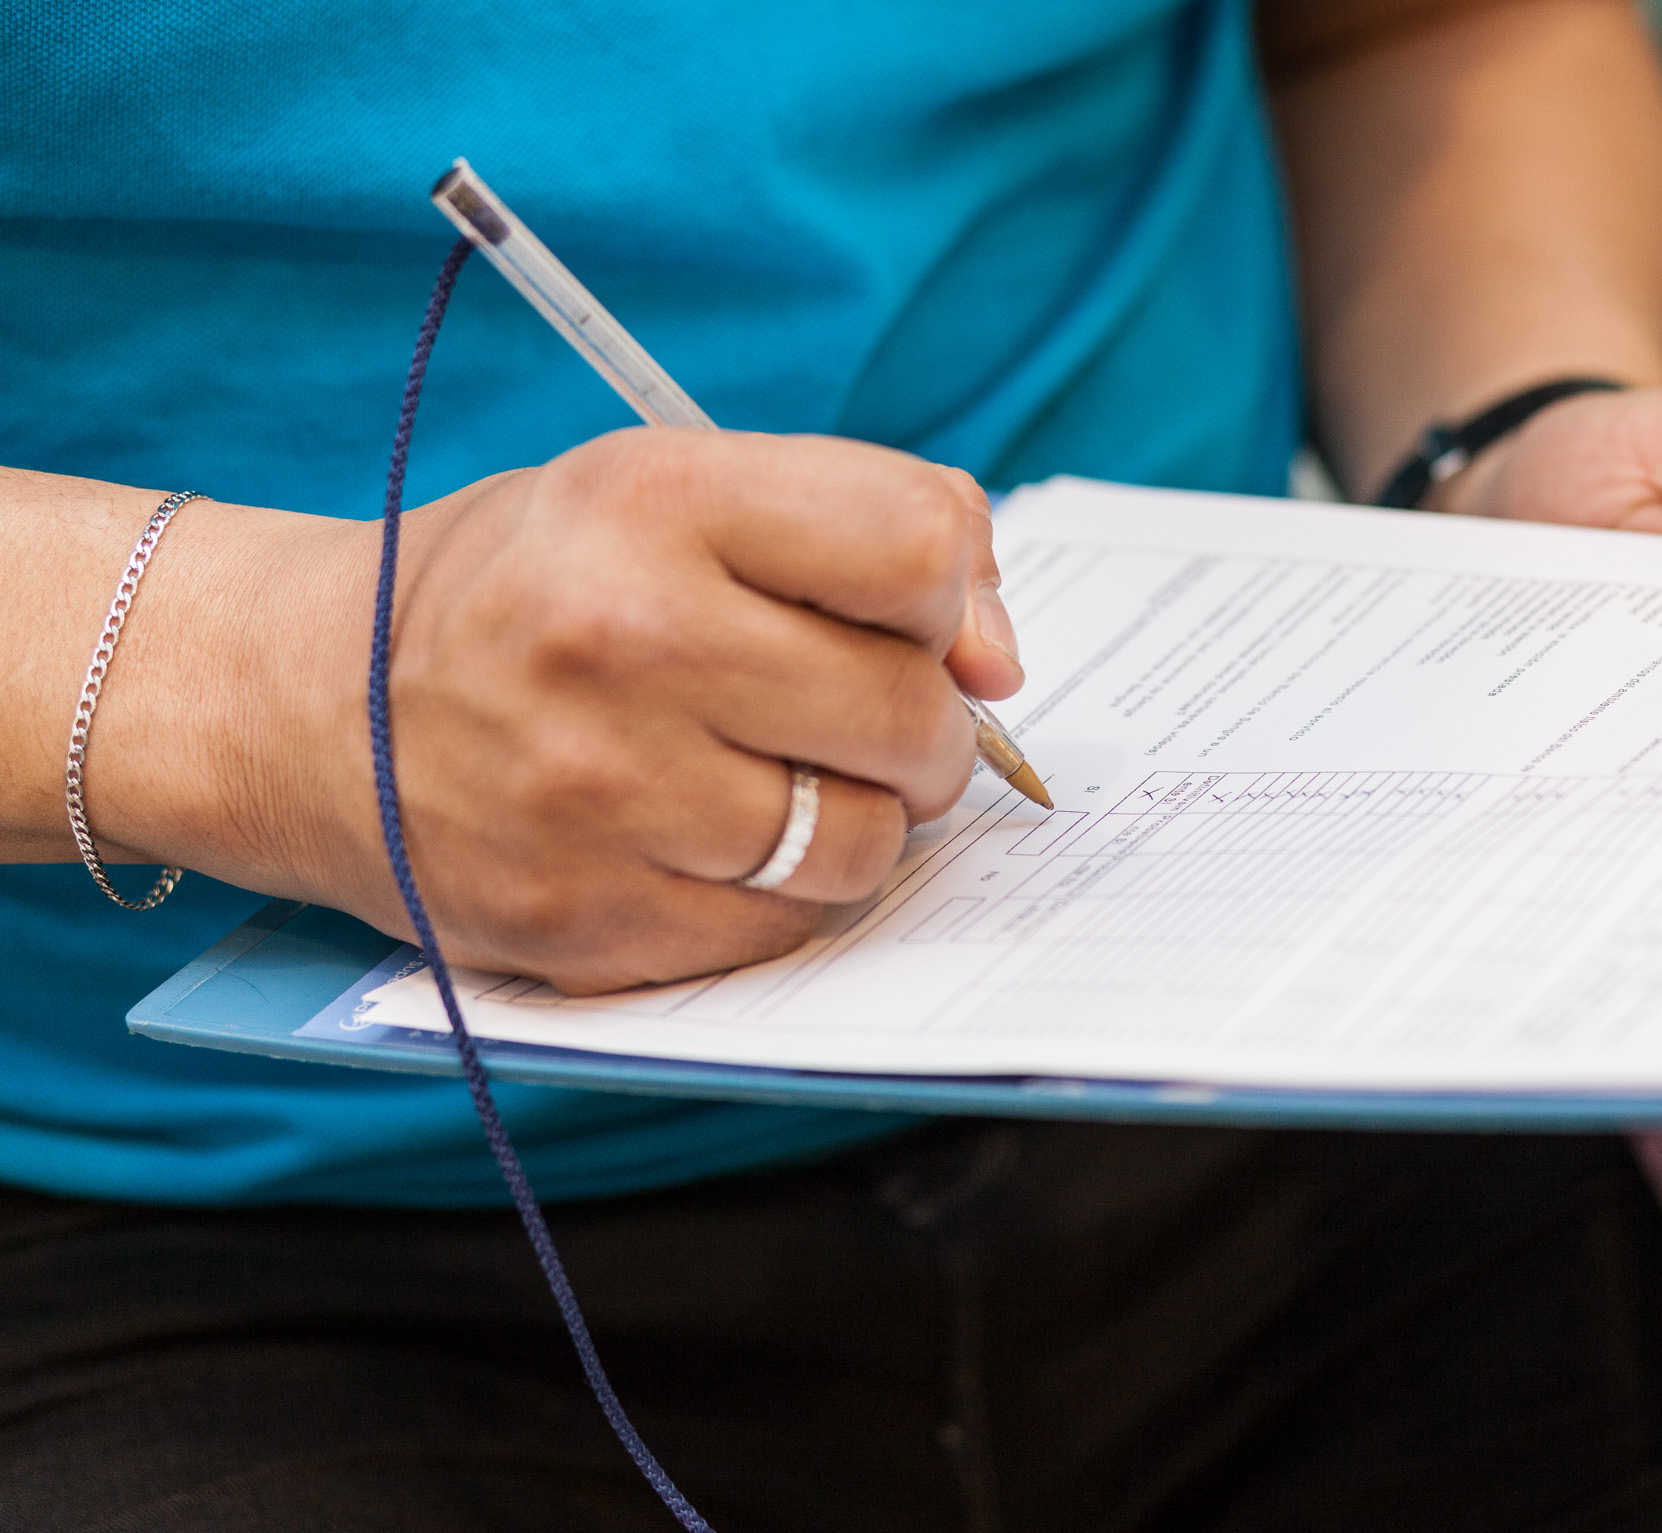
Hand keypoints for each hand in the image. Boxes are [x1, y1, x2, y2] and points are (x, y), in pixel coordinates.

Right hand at [267, 429, 1018, 992]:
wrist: (315, 705)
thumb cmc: (536, 585)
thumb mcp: (675, 489)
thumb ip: (869, 528)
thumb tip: (999, 664)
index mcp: (652, 502)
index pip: (917, 549)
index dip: (950, 598)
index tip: (918, 624)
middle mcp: (619, 643)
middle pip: (913, 717)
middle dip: (923, 729)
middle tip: (858, 717)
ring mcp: (596, 798)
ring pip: (865, 845)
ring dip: (862, 822)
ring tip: (788, 781)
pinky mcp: (584, 922)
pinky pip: (785, 931)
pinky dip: (784, 896)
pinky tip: (718, 844)